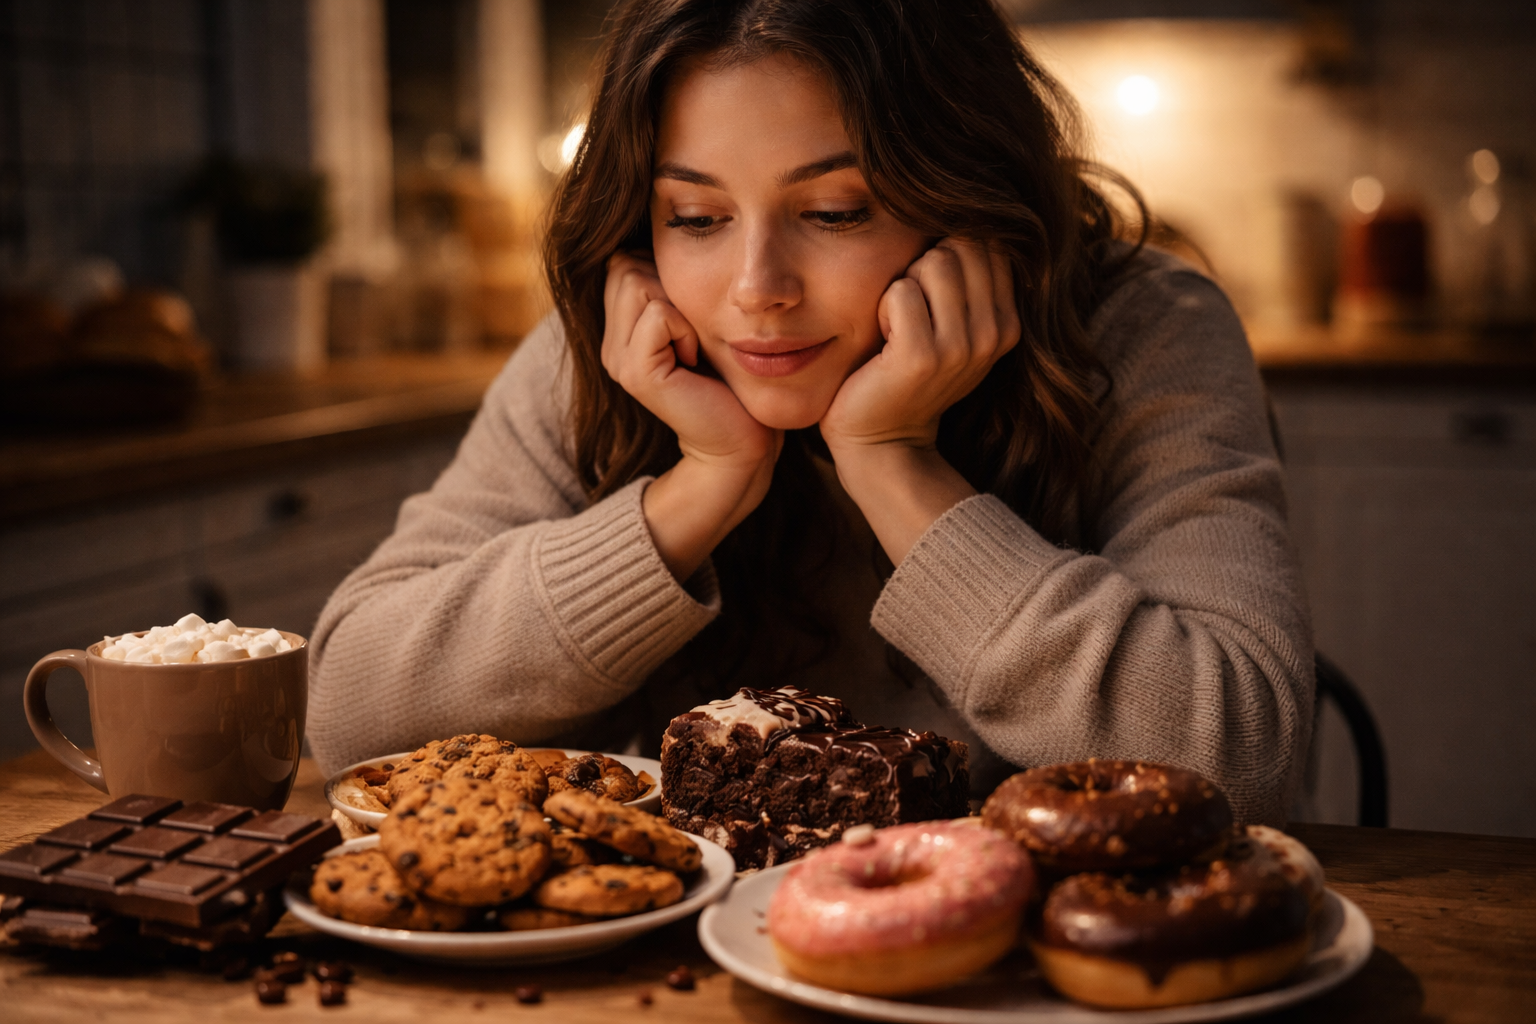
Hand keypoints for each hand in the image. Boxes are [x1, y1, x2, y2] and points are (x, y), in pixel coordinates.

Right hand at [601, 252, 781, 580]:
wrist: (740, 440)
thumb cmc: (731, 379)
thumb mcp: (697, 321)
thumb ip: (672, 286)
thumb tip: (661, 235)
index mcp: (620, 330)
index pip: (622, 260)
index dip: (664, 274)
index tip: (692, 318)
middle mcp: (610, 344)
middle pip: (626, 265)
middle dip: (672, 286)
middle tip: (695, 335)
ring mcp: (618, 360)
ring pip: (639, 282)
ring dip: (682, 306)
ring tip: (695, 347)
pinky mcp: (637, 374)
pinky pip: (658, 314)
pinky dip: (687, 328)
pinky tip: (696, 360)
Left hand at [820, 238, 1019, 454]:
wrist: (881, 438)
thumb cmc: (904, 371)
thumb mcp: (951, 326)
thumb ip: (968, 279)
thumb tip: (970, 211)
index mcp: (1009, 322)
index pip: (986, 242)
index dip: (945, 256)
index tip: (929, 301)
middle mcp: (996, 334)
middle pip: (960, 246)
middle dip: (923, 267)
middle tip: (908, 315)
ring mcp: (963, 347)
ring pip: (932, 263)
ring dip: (901, 287)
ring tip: (897, 328)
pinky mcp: (923, 356)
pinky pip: (899, 291)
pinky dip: (881, 308)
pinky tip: (882, 342)